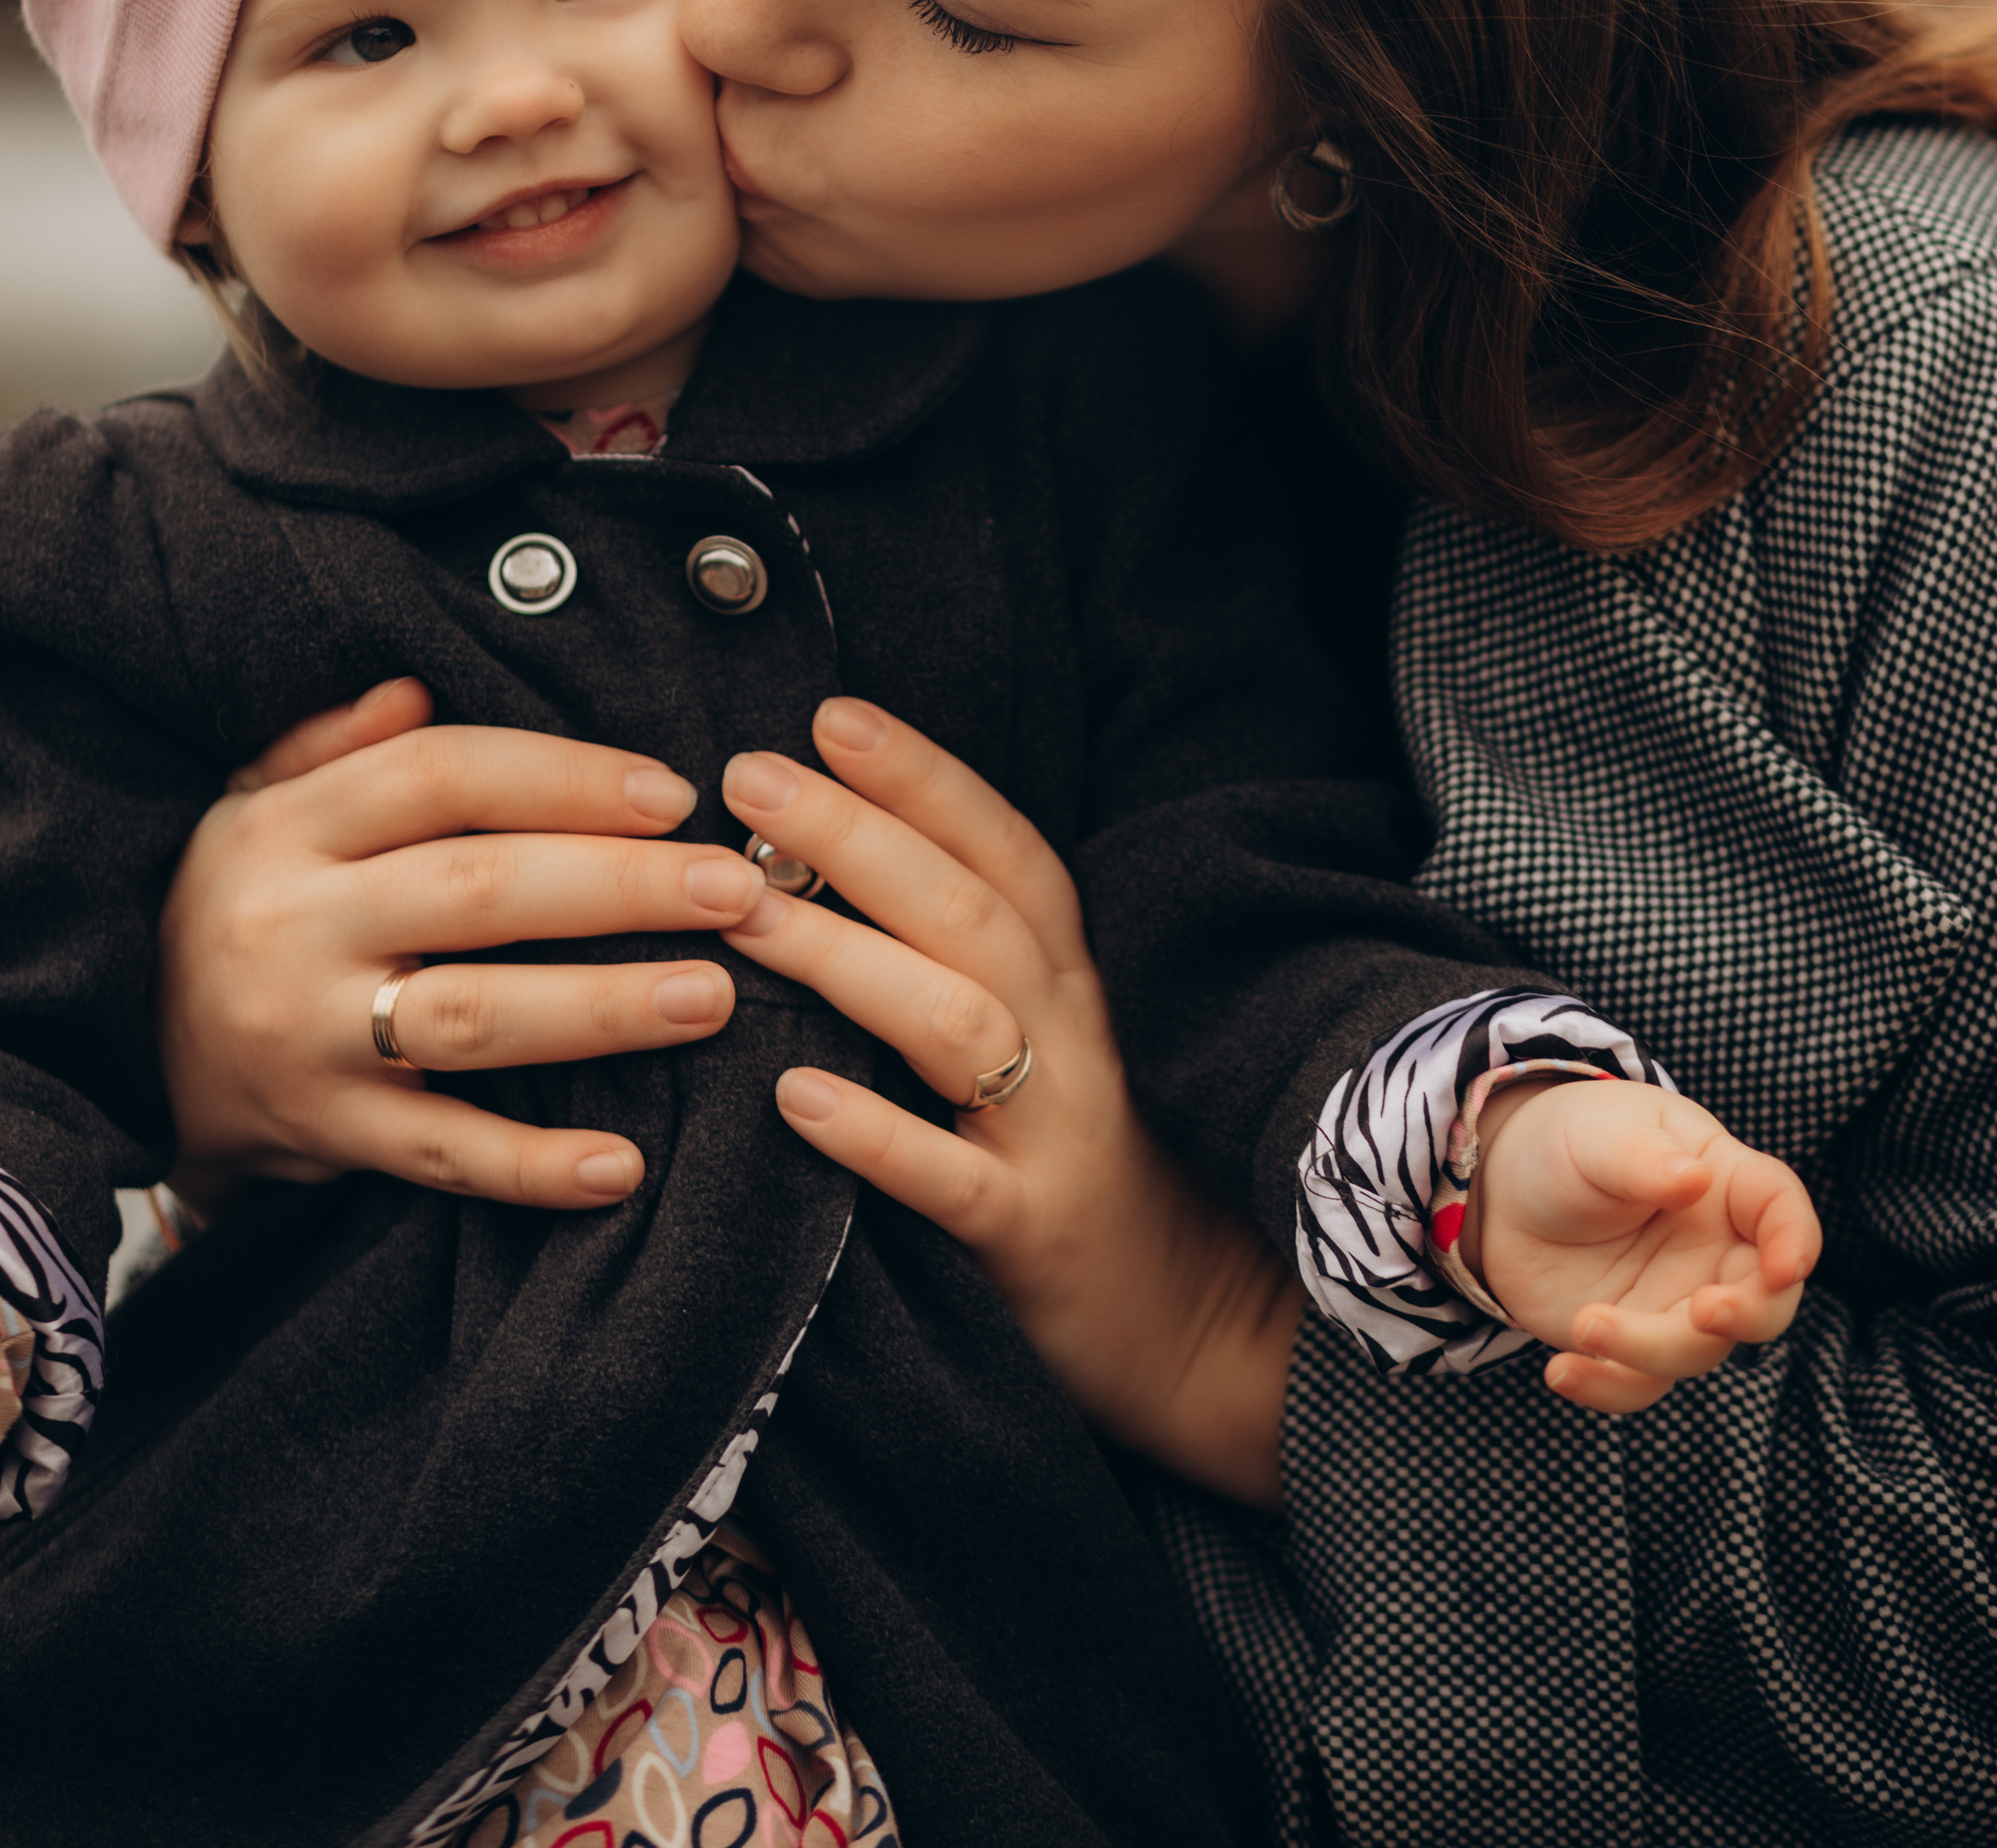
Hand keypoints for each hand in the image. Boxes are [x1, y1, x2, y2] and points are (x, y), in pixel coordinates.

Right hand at [158, 678, 769, 1212]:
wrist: (123, 1054)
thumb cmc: (235, 903)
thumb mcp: (253, 801)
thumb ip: (337, 741)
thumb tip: (415, 683)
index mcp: (290, 827)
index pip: (442, 776)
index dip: (563, 778)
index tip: (671, 792)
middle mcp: (296, 928)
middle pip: (480, 893)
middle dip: (622, 887)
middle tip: (733, 887)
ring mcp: (308, 1040)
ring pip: (474, 1020)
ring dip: (603, 1011)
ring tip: (712, 997)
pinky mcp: (326, 1137)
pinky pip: (442, 1154)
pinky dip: (533, 1167)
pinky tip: (623, 1164)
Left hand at [717, 699, 1302, 1508]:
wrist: (1204, 1331)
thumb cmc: (1098, 1163)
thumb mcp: (1054, 1039)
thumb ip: (973, 955)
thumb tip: (838, 853)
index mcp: (1075, 978)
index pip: (1004, 847)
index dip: (923, 776)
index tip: (830, 714)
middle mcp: (1076, 1036)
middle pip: (970, 910)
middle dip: (858, 833)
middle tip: (748, 775)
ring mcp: (1060, 1136)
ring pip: (957, 1022)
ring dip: (848, 957)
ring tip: (742, 912)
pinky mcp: (1036, 1238)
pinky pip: (953, 1183)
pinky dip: (877, 1137)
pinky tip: (794, 1100)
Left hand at [1464, 1076, 1822, 1413]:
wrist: (1507, 1188)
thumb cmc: (1571, 1143)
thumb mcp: (1601, 1134)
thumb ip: (1645, 1157)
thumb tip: (1694, 1177)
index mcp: (1722, 1183)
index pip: (1779, 1207)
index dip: (1796, 1238)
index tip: (1787, 1267)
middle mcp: (1714, 1251)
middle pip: (1762, 1299)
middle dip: (1747, 1315)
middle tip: (1702, 1312)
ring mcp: (1678, 1302)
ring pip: (1698, 1350)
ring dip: (1648, 1350)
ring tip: (1583, 1325)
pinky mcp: (1635, 1341)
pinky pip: (1640, 1383)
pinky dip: (1607, 1388)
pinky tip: (1561, 1371)